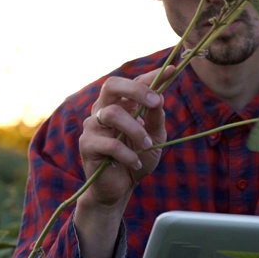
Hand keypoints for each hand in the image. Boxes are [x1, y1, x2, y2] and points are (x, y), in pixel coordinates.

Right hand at [78, 65, 174, 207]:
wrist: (119, 189)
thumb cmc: (136, 159)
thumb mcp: (154, 137)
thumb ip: (156, 118)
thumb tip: (160, 97)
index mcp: (120, 104)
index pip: (134, 82)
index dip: (152, 75)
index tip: (172, 70)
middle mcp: (103, 109)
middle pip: (112, 85)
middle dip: (135, 90)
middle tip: (155, 102)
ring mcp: (92, 126)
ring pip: (112, 114)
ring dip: (135, 130)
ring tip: (146, 145)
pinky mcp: (87, 145)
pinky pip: (109, 143)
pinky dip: (127, 154)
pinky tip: (135, 163)